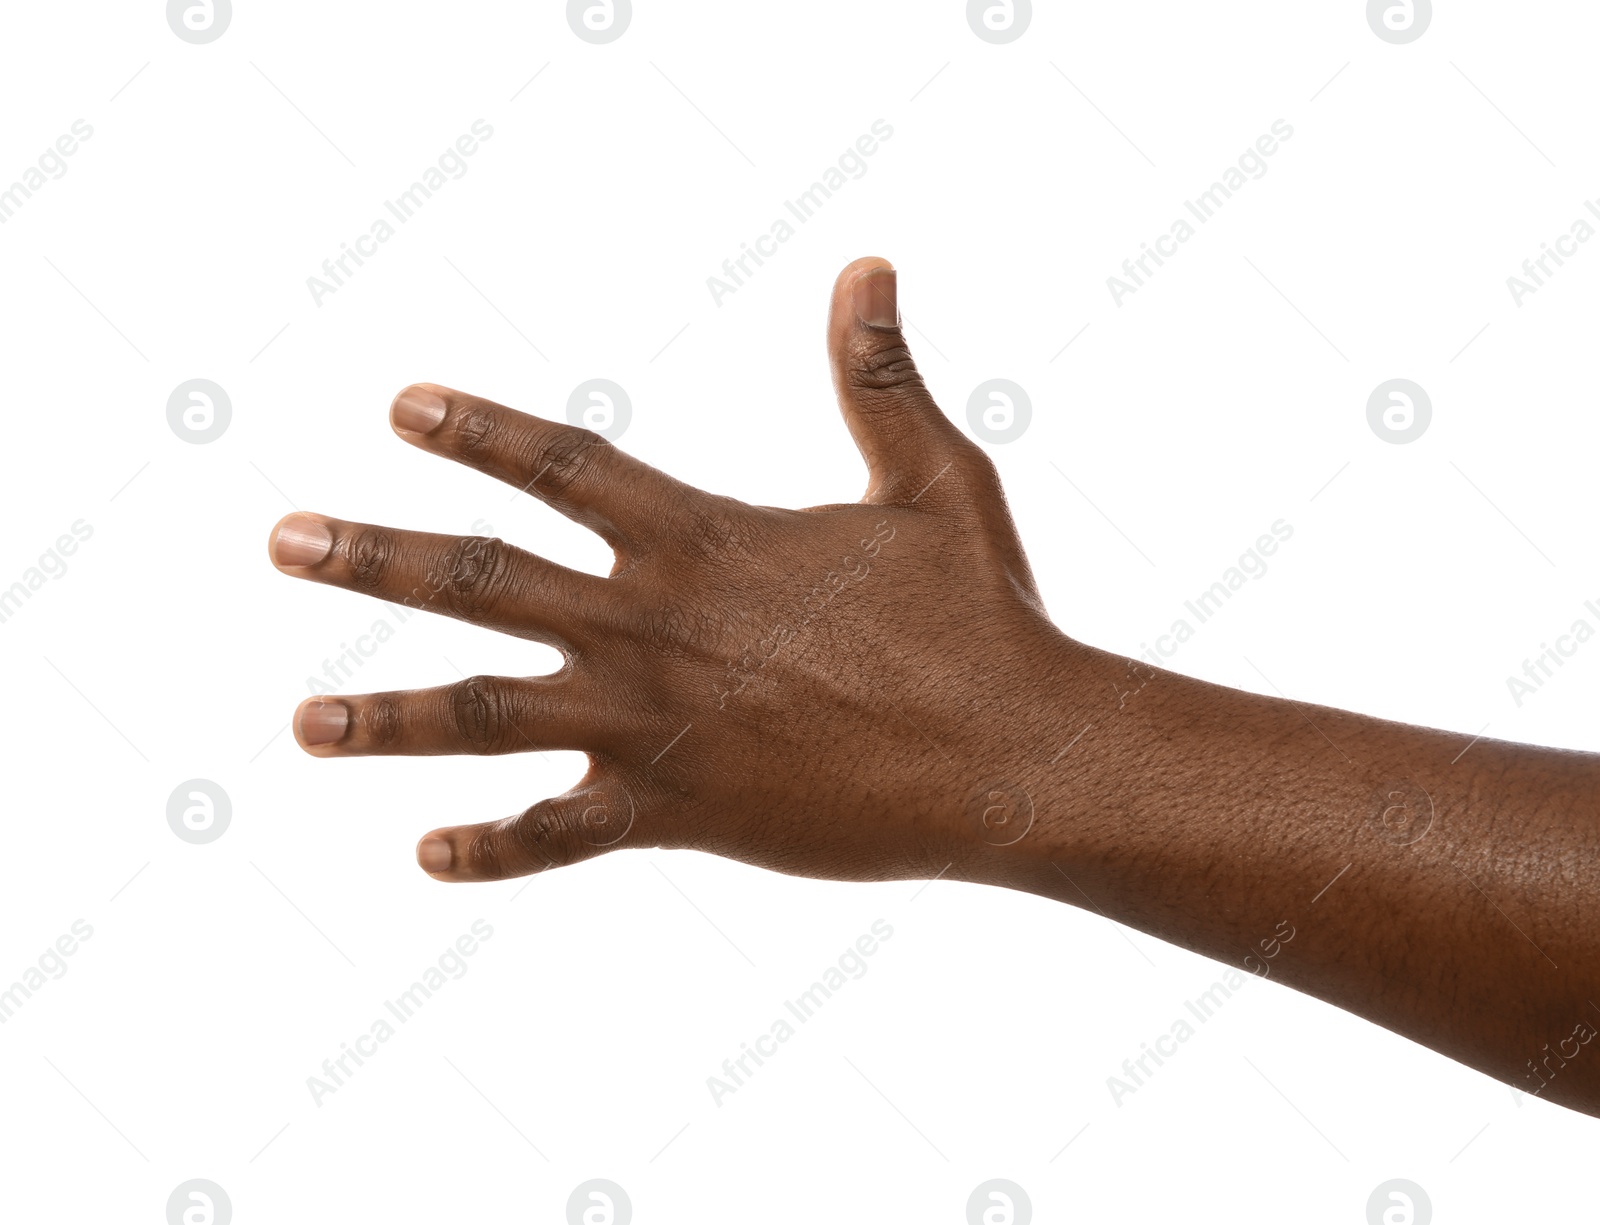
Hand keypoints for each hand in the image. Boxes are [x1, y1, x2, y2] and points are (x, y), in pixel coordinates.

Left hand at [270, 257, 1102, 883]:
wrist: (1011, 754)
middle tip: (282, 541)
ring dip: (388, 718)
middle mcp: (655, 626)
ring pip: (489, 716)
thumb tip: (869, 267)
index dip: (477, 432)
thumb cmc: (982, 615)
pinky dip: (494, 847)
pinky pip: (561, 837)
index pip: (562, 467)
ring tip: (300, 727)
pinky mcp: (679, 813)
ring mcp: (656, 725)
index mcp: (704, 539)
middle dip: (374, 556)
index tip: (400, 408)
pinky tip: (426, 852)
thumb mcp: (934, 478)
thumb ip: (876, 379)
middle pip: (482, 579)